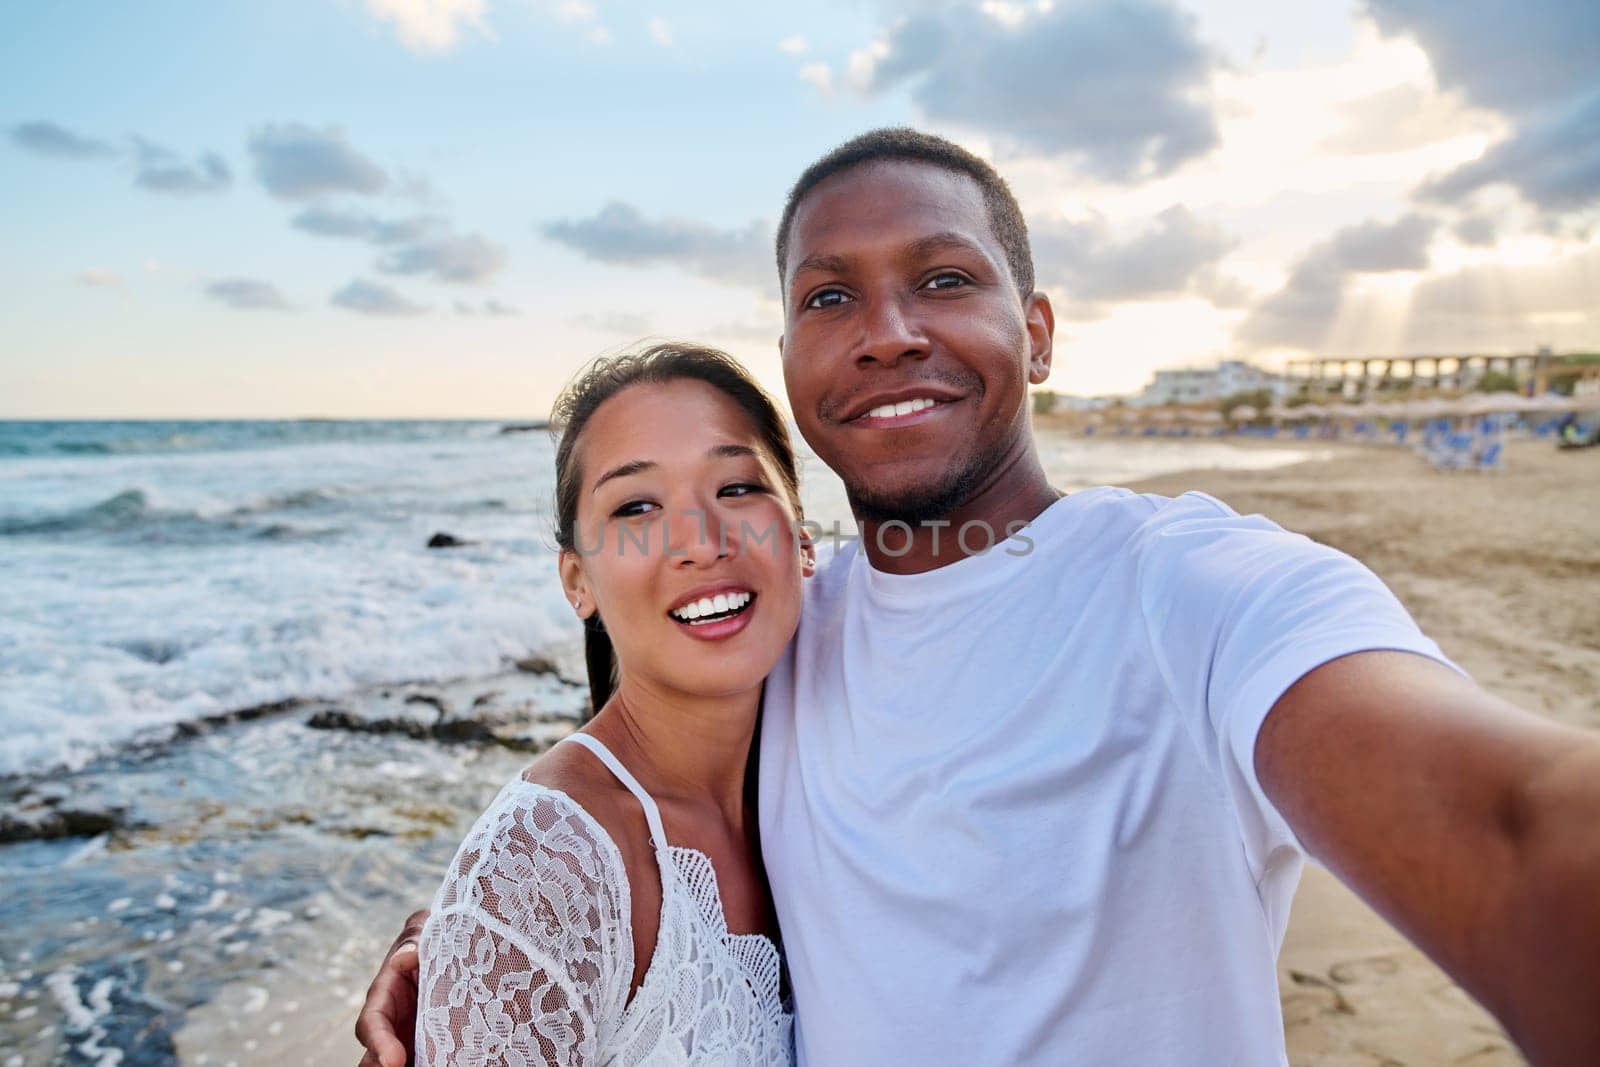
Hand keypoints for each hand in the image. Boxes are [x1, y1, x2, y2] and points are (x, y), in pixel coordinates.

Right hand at [355, 908, 429, 1066]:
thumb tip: (406, 957)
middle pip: (376, 1059)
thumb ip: (415, 939)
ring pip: (403, 1064)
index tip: (394, 1061)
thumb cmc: (433, 935)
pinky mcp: (432, 1047)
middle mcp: (392, 1023)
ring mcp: (411, 1039)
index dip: (379, 1043)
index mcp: (385, 995)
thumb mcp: (424, 931)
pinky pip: (430, 1061)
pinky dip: (439, 1063)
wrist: (454, 947)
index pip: (371, 1024)